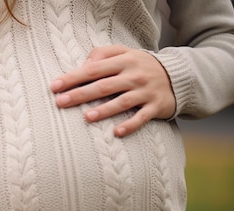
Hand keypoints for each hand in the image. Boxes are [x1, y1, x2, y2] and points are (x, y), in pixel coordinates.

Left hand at [50, 45, 175, 136]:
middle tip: (60, 102)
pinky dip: (130, 125)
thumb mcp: (124, 53)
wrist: (179, 76)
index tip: (54, 86)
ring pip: (123, 101)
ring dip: (104, 110)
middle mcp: (134, 75)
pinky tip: (116, 133)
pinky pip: (142, 118)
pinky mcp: (156, 106)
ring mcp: (145, 92)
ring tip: (87, 117)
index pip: (94, 69)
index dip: (73, 77)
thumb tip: (82, 65)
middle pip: (104, 86)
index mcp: (124, 61)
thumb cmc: (140, 65)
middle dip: (81, 94)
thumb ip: (102, 54)